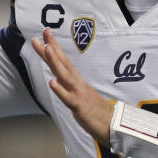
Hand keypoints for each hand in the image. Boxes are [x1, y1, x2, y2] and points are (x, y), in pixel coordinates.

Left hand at [32, 28, 114, 146]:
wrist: (112, 125)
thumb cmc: (95, 112)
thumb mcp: (80, 95)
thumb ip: (69, 86)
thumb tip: (57, 78)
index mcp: (76, 82)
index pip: (63, 61)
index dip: (54, 47)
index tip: (46, 33)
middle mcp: (77, 84)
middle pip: (63, 63)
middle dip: (52, 47)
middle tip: (45, 32)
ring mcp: (78, 94)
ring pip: (65, 76)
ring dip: (55, 62)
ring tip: (47, 49)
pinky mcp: (80, 107)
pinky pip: (68, 98)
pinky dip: (60, 90)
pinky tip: (52, 82)